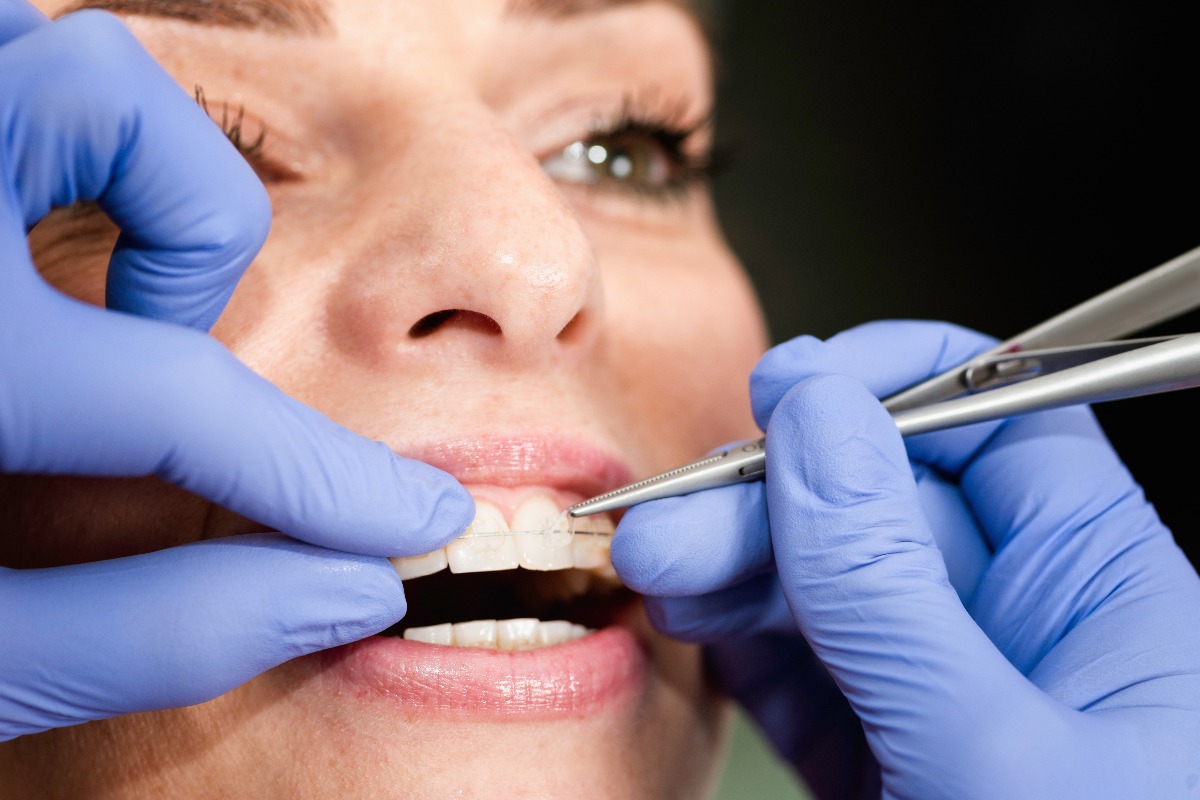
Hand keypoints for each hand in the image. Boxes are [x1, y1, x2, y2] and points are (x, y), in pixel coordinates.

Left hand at [0, 3, 471, 740]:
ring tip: (85, 301)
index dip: (319, 473)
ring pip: (54, 53)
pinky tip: (28, 261)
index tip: (417, 517)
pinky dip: (51, 145)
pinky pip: (9, 69)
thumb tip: (344, 587)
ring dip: (125, 171)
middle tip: (161, 360)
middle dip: (195, 240)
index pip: (169, 394)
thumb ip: (149, 632)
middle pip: (103, 93)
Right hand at [613, 320, 1199, 798]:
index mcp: (1104, 594)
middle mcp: (1025, 628)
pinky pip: (807, 673)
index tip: (786, 391)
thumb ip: (894, 584)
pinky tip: (696, 631)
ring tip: (659, 575)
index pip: (1000, 422)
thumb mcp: (994, 753)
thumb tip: (820, 418)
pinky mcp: (888, 760)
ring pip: (827, 586)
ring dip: (736, 568)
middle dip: (769, 499)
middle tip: (668, 528)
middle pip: (881, 503)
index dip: (892, 383)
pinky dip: (743, 647)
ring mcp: (945, 694)